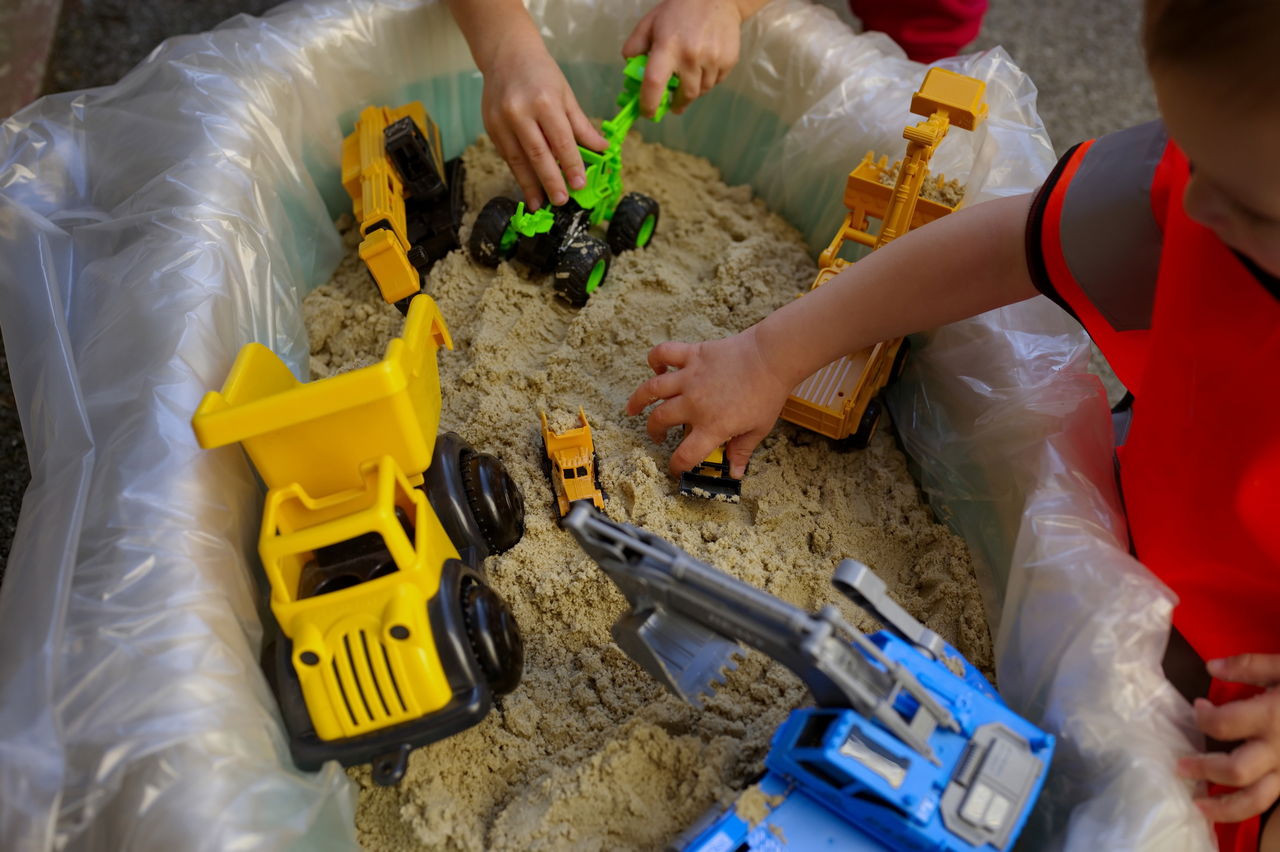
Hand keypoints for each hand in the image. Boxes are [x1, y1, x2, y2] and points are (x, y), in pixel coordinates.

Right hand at [480, 30, 607, 209]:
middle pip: (537, 154)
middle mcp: (520, 112)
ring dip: (530, 184)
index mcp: (544, 101)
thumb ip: (582, 126)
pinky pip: (506, 154)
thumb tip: (602, 149)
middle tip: (562, 201)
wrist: (506, 54)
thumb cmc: (541, 74)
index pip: (561, 141)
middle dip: (550, 181)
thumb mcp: (566, 95)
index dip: (571, 165)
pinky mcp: (489, 126)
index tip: (579, 184)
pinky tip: (527, 185)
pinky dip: (518, 171)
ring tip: (541, 203)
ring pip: (517, 159)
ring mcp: (501, 120)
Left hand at [622, 0, 750, 115]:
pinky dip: (708, 80)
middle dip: (677, 103)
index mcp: (667, 47)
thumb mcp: (650, 23)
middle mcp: (691, 56)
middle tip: (673, 104)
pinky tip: (704, 66)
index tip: (648, 113)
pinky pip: (716, 82)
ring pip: (702, 91)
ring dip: (693, 91)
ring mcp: (712, 59)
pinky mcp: (728, 61)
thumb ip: (634, 45)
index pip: (654, 83)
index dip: (649, 104)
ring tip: (689, 79)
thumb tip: (629, 69)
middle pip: (684, 95)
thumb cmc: (678, 11)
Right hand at [625, 327, 791, 477]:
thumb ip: (742, 450)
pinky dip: (655, 359)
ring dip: (638, 400)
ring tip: (632, 408)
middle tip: (657, 434)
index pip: (685, 454)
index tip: (676, 467)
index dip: (676, 466)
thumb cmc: (768, 393)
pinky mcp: (692, 355)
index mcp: (712, 426)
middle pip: (660, 421)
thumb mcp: (758, 428)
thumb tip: (736, 471)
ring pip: (652, 390)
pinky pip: (664, 354)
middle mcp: (695, 404)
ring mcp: (690, 378)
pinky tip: (656, 368)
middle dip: (654, 432)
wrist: (772, 357)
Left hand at [1177, 653, 1279, 822]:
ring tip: (1199, 805)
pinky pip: (1273, 802)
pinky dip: (1249, 809)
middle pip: (1235, 771)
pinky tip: (1230, 805)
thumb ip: (1249, 665)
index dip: (1202, 718)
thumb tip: (1211, 667)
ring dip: (1224, 807)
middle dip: (1204, 770)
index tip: (1197, 709)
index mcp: (1271, 717)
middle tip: (1180, 767)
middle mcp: (1279, 750)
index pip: (1222, 725)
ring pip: (1257, 800)